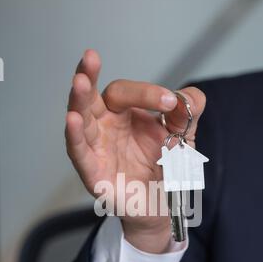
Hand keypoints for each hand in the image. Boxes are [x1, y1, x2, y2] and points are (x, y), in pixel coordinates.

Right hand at [65, 50, 205, 251]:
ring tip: (80, 81)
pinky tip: (73, 120)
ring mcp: (96, 149)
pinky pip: (80, 154)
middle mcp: (105, 127)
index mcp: (123, 114)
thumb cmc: (163, 168)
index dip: (146, 93)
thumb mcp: (181, 136)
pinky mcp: (93, 173)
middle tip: (91, 56)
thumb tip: (190, 96)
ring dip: (78, 101)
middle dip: (89, 75)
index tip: (170, 102)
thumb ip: (187, 113)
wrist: (162, 205)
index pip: (126, 93)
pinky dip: (75, 138)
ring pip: (81, 121)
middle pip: (92, 97)